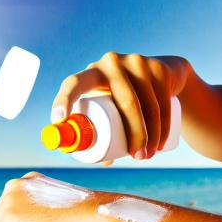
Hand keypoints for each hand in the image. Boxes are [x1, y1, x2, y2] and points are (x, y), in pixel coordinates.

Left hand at [51, 53, 190, 158]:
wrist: (161, 75)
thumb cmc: (126, 98)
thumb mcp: (111, 106)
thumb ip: (104, 128)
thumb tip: (100, 160)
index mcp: (91, 74)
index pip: (73, 83)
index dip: (64, 100)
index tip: (58, 121)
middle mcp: (110, 63)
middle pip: (123, 102)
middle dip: (132, 135)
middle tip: (136, 157)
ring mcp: (135, 62)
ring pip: (146, 105)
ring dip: (149, 136)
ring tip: (146, 156)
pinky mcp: (157, 66)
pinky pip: (162, 100)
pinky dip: (163, 127)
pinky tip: (161, 144)